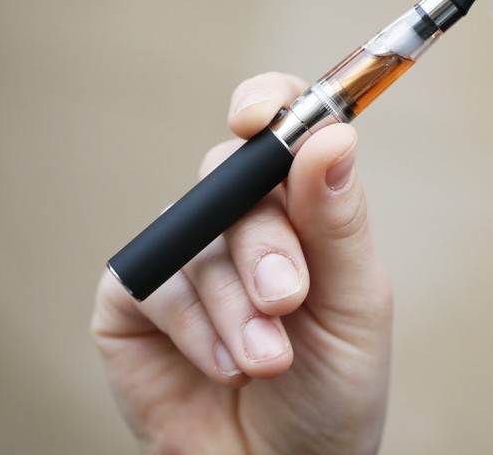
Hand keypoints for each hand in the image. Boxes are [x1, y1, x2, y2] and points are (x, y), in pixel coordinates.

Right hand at [92, 72, 391, 453]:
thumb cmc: (334, 386)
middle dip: (263, 242)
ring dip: (235, 303)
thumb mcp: (355, 302)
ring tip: (269, 358)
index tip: (259, 118)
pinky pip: (153, 281)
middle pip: (232, 177)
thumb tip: (332, 135)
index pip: (278, 128)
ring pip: (196, 235)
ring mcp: (187, 257)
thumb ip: (338, 222)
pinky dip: (195, 326)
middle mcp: (241, 223)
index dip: (267, 106)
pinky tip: (226, 365)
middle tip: (288, 297)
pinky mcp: (137, 301)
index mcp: (301, 208)